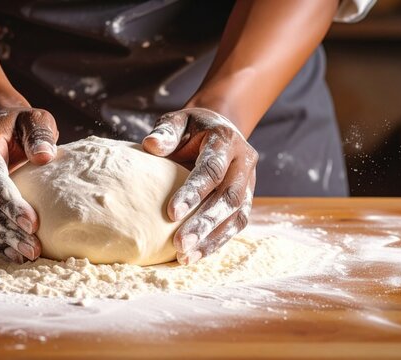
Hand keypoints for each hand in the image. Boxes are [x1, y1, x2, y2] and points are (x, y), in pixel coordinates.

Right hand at [0, 108, 58, 262]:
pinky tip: (14, 253)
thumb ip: (40, 133)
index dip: (9, 202)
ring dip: (0, 239)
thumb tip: (44, 156)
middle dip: (5, 228)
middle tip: (33, 247)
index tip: (33, 224)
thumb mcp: (34, 119)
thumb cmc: (20, 125)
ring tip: (27, 254)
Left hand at [143, 108, 257, 264]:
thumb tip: (151, 145)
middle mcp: (244, 163)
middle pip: (229, 198)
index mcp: (227, 140)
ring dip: (211, 239)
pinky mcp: (246, 200)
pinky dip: (216, 243)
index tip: (170, 213)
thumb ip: (166, 131)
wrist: (219, 128)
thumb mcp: (178, 121)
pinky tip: (194, 256)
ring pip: (236, 216)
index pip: (212, 169)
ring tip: (185, 257)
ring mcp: (249, 183)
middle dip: (204, 223)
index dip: (193, 192)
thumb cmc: (191, 129)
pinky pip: (235, 225)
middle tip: (179, 244)